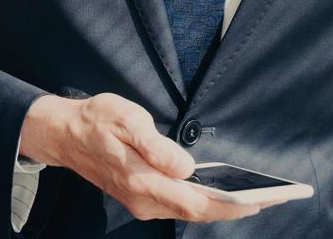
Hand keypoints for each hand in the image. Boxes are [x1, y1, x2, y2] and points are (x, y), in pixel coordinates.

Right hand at [18, 93, 286, 222]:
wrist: (65, 135)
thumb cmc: (97, 120)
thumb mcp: (126, 120)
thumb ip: (156, 146)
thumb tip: (187, 168)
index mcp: (143, 180)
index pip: (195, 202)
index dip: (228, 204)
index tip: (256, 200)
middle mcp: (144, 199)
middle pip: (196, 212)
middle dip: (232, 208)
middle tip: (267, 200)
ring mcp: (141, 202)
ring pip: (188, 212)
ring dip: (219, 207)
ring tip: (251, 198)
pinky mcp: (141, 198)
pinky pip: (178, 207)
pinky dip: (201, 203)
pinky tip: (219, 194)